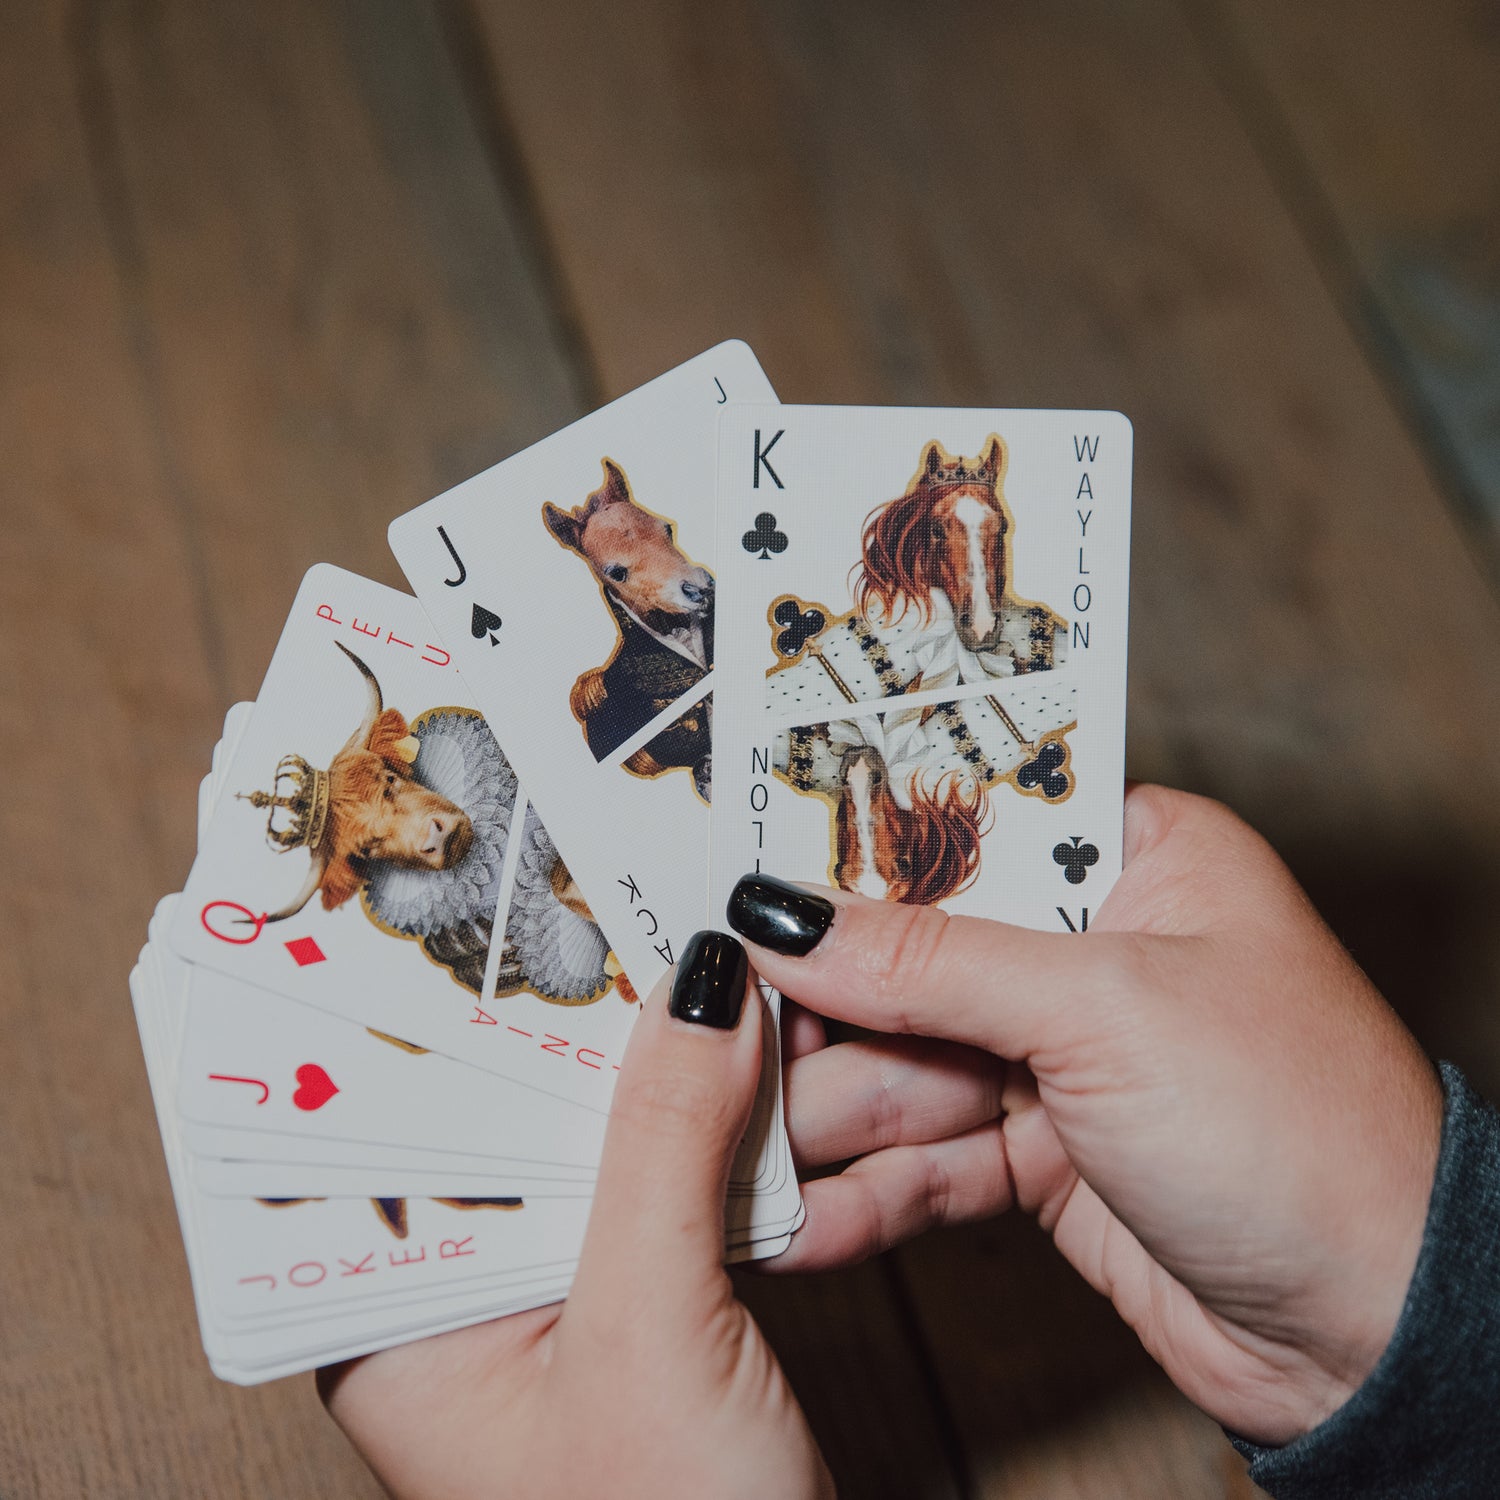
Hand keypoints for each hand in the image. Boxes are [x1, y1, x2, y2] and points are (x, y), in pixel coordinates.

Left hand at [318, 933, 831, 1499]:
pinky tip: (731, 1046)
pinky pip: (657, 1179)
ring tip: (667, 937)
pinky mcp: (640, 1300)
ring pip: (589, 1139)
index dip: (418, 1014)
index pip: (382, 1130)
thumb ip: (666, 1151)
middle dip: (555, 1015)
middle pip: (497, 1118)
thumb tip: (701, 985)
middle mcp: (461, 1299)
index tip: (465, 904)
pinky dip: (700, 1120)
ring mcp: (556, 1298)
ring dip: (641, 1057)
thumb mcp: (649, 1338)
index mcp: (397, 1320)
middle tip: (589, 886)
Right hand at [733, 785, 1443, 1444]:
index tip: (743, 868)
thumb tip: (792, 919)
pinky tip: (801, 1222)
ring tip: (739, 1146)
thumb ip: (935, 964)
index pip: (964, 826)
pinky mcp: (1044, 1154)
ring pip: (908, 1063)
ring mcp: (1066, 1055)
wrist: (1379, 1334)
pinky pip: (932, 1160)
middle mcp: (1097, 948)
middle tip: (719, 1027)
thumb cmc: (1303, 1129)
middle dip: (823, 1006)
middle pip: (916, 953)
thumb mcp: (1106, 1012)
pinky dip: (871, 1193)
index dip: (852, 849)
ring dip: (830, 1113)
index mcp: (1137, 859)